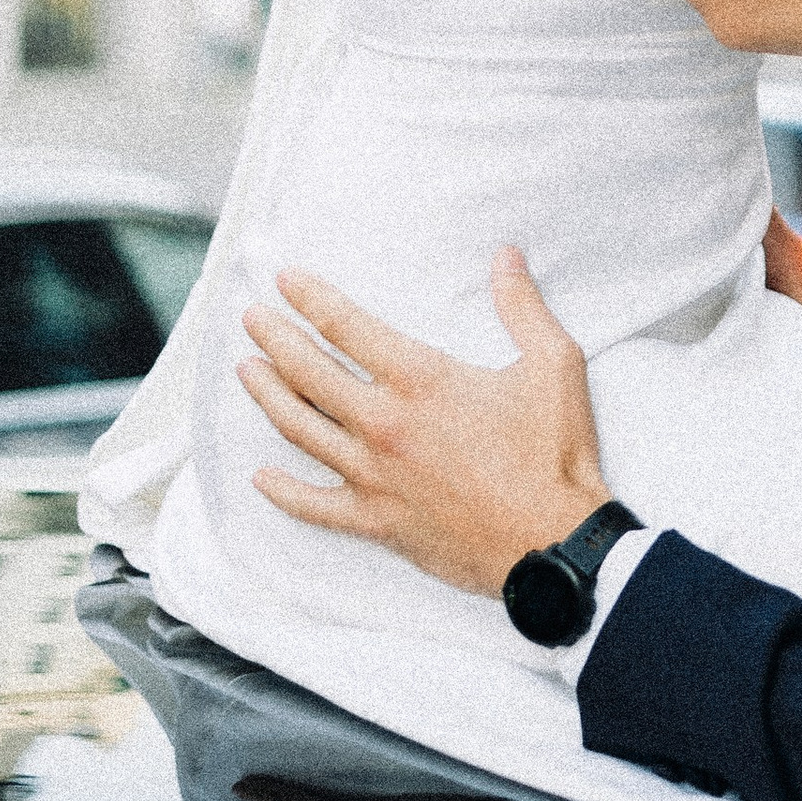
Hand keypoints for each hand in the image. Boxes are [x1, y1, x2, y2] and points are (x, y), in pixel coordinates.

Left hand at [239, 244, 611, 597]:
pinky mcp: (376, 522)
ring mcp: (373, 476)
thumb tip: (506, 256)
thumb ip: (523, 307)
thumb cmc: (554, 456)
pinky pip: (314, 506)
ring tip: (247, 371)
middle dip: (275, 338)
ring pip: (301, 430)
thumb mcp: (553, 366)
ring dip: (268, 396)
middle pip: (309, 373)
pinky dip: (283, 492)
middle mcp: (384, 424)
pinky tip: (261, 477)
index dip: (311, 298)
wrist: (552, 544)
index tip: (284, 279)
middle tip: (251, 318)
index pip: (347, 328)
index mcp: (422, 380)